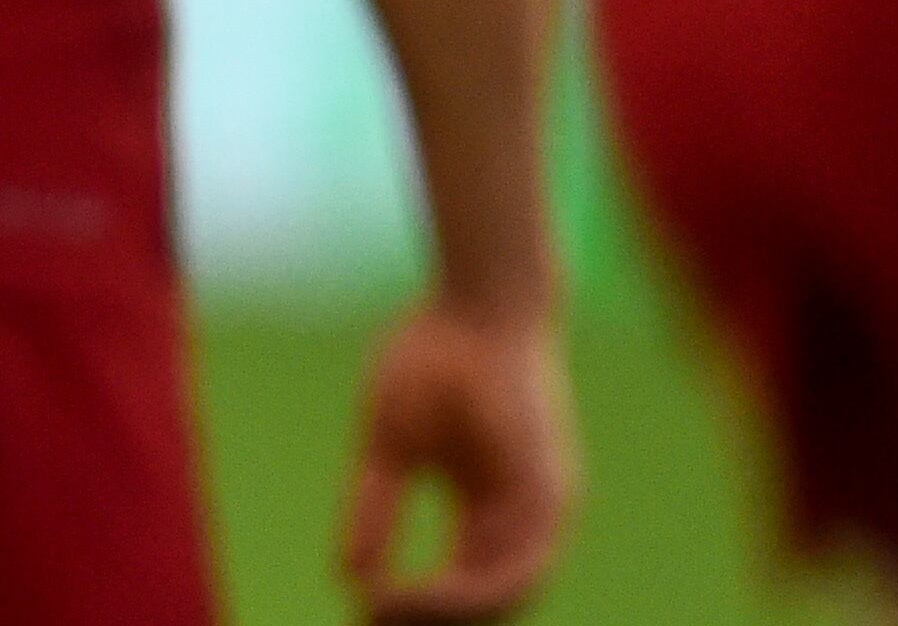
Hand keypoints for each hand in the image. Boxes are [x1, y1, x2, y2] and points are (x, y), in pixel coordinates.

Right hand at [337, 295, 575, 621]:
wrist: (476, 303)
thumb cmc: (433, 358)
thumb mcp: (390, 444)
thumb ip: (374, 508)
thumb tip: (348, 574)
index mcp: (491, 506)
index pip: (463, 582)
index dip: (418, 607)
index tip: (362, 613)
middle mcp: (523, 517)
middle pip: (488, 602)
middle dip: (430, 623)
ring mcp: (541, 509)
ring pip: (506, 596)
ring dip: (448, 616)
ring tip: (387, 616)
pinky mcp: (549, 494)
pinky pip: (519, 568)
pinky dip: (473, 592)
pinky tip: (424, 596)